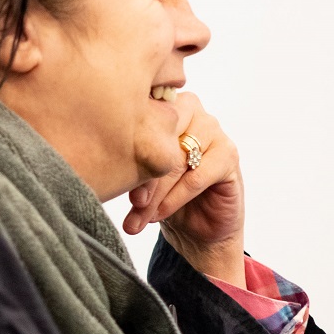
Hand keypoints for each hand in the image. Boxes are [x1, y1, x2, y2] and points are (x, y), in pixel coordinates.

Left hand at [122, 91, 246, 287]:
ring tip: (141, 214)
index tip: (113, 182)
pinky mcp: (229, 155)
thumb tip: (104, 173)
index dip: (126, 153)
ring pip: (177, 159)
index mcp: (161, 105)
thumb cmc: (160, 194)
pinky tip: (160, 214)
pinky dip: (176, 198)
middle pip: (160, 139)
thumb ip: (126, 167)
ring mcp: (212, 130)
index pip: (140, 122)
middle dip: (143, 175)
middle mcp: (189, 110)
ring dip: (158, 191)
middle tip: (131, 202)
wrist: (196, 227)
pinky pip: (197, 176)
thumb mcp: (138, 178)